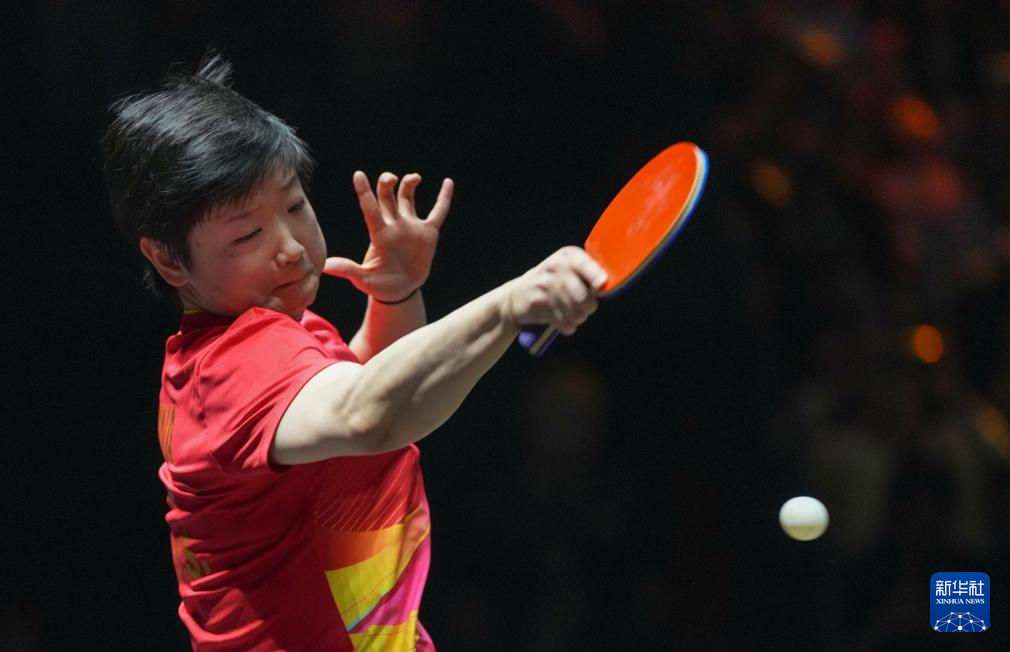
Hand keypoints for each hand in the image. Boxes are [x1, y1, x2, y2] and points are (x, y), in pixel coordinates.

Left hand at [324, 171, 453, 301]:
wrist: (399, 291)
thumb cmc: (379, 284)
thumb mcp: (363, 279)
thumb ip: (347, 270)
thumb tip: (325, 266)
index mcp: (379, 234)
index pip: (370, 208)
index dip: (364, 192)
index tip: (358, 175)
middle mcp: (394, 225)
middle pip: (388, 196)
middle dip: (387, 183)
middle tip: (390, 179)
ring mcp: (411, 227)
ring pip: (408, 198)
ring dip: (409, 184)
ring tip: (414, 178)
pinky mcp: (427, 233)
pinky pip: (438, 212)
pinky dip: (443, 198)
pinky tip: (448, 182)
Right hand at [503, 246, 607, 334]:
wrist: (515, 296)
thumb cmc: (550, 282)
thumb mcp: (567, 269)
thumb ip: (588, 274)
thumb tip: (607, 287)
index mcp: (568, 255)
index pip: (586, 265)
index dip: (596, 277)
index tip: (600, 286)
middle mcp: (556, 266)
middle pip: (584, 296)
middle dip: (588, 307)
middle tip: (585, 307)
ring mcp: (545, 284)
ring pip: (576, 311)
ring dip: (578, 318)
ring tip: (572, 314)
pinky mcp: (539, 303)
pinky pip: (564, 321)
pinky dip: (567, 326)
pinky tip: (562, 320)